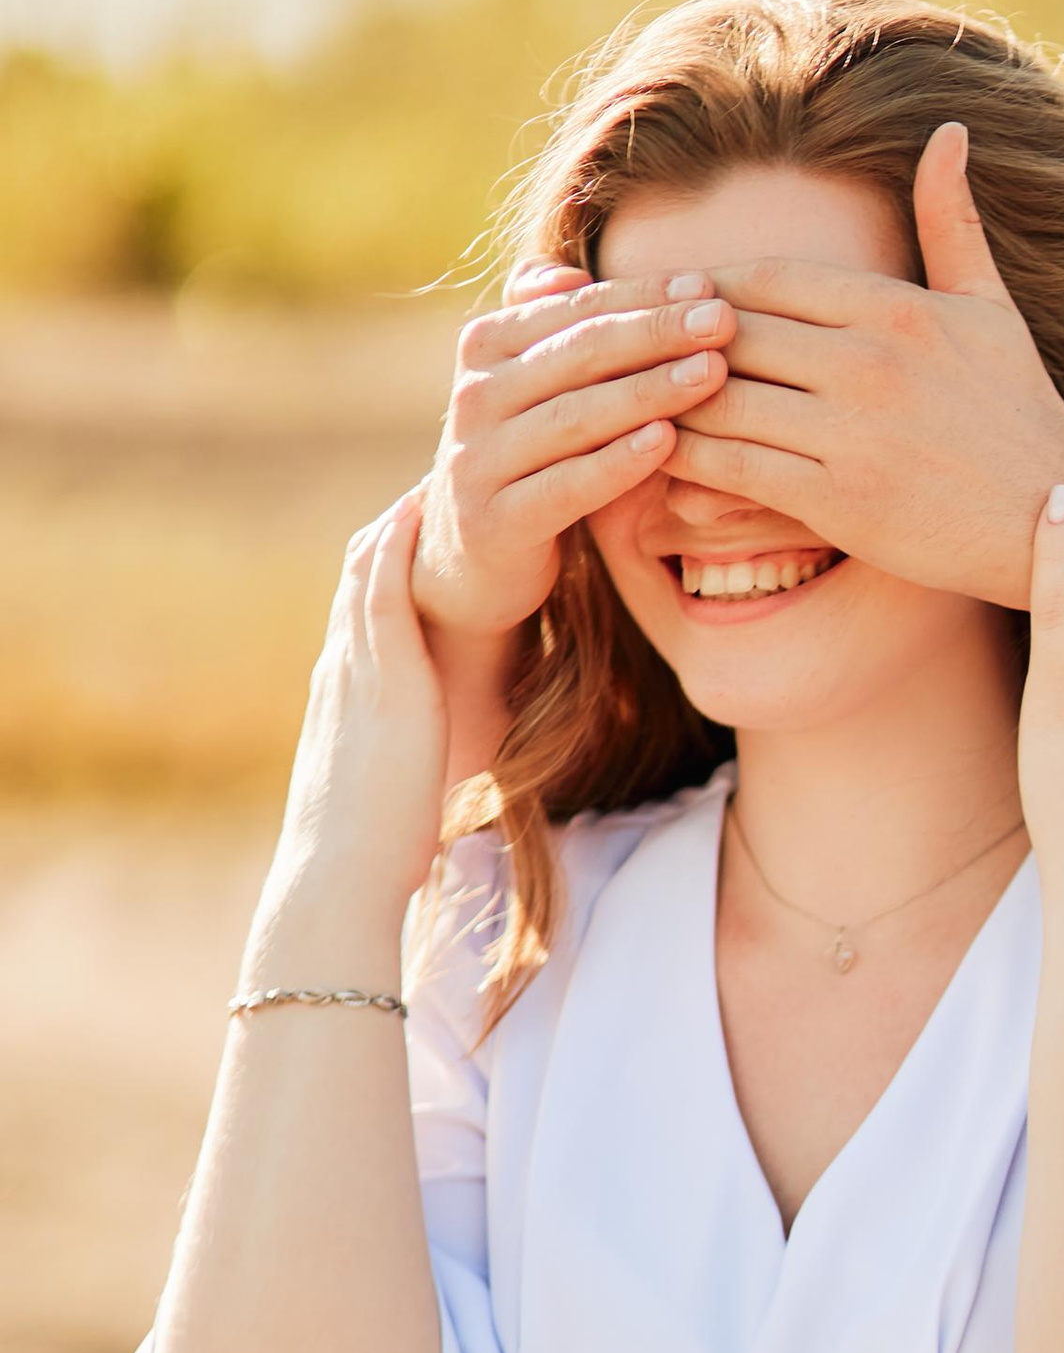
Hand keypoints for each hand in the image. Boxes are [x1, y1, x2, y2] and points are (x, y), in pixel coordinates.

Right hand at [265, 494, 453, 927]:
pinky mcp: (381, 683)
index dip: (392, 565)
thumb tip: (432, 773)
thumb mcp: (391, 792)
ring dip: (398, 519)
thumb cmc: (372, 856)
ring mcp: (355, 672)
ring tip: (435, 473)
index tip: (421, 528)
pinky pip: (383, 596)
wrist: (339, 879)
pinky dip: (398, 549)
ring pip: (369, 571)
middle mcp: (344, 670)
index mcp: (347, 695)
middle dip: (394, 526)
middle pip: (363, 573)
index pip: (366, 609)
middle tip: (431, 479)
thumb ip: (407, 765)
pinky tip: (423, 511)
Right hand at [412, 267, 735, 769]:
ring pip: (574, 416)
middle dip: (655, 333)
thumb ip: (552, 327)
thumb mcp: (536, 385)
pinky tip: (668, 443)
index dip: (643, 294)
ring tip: (712, 373)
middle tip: (722, 322)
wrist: (474, 558)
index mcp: (485, 347)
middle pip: (577, 355)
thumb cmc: (530, 456)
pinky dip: (617, 462)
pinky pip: (566, 485)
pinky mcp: (495, 521)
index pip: (574, 308)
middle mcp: (473, 396)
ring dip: (647, 392)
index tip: (709, 286)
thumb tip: (571, 269)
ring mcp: (478, 460)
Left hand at [665, 125, 1063, 606]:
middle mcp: (870, 364)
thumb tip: (947, 130)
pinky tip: (659, 454)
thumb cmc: (1022, 411)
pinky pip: (736, 468)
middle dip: (671, 335)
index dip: (707, 283)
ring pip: (723, 399)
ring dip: (666, 396)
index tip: (669, 291)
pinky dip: (688, 459)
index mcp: (897, 309)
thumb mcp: (992, 307)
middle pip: (734, 332)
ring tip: (623, 393)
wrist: (1059, 518)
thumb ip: (954, 221)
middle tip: (619, 338)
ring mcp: (853, 434)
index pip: (769, 279)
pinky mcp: (841, 501)